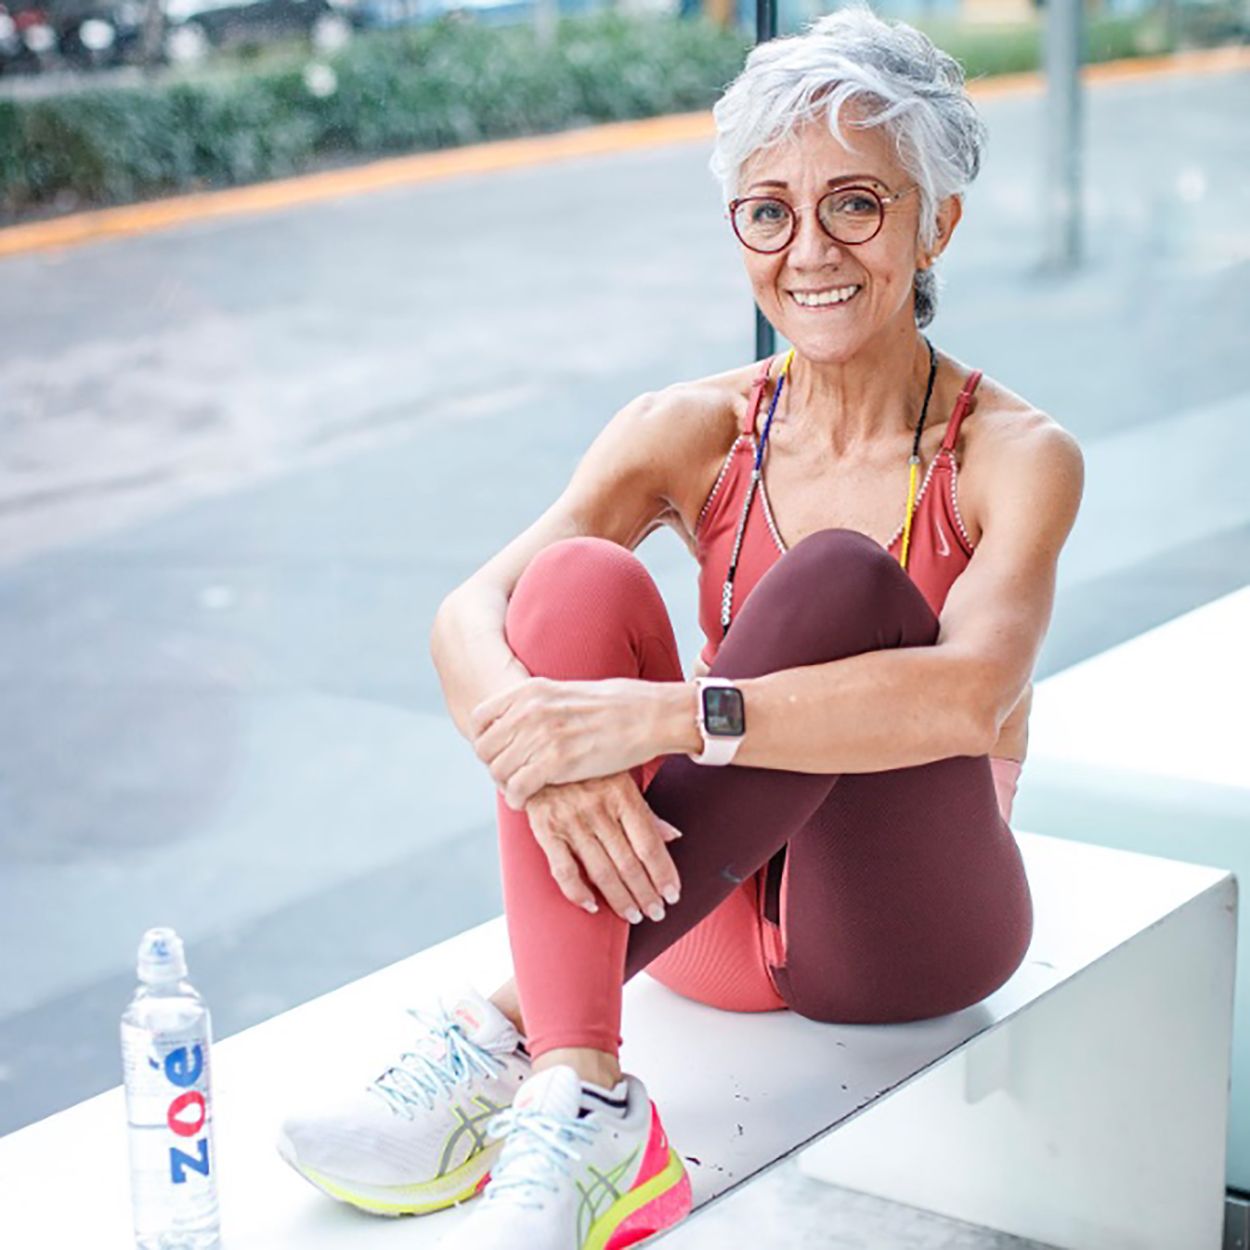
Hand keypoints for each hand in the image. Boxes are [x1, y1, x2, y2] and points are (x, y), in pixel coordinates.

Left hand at [470, 676, 662, 809]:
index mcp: (529, 690)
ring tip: (521, 790)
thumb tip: (516, 723)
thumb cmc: (615, 706)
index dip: (484, 741)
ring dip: (506, 786)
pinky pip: (517, 788)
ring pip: (498, 772)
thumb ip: (537, 705)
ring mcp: (541, 735)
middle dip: (495, 767)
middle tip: (511, 777)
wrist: (648, 715)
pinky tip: (528, 801)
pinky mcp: (556, 762)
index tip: (498, 753)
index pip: (480, 719)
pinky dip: (518, 799)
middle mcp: (529, 710)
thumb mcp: (565, 692)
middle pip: (485, 749)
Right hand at [525, 773, 682, 922]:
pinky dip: (578, 893)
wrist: (538, 748)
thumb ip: (645, 810)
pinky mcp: (545, 829)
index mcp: (622, 794)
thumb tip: (673, 837)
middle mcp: (598, 808)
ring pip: (601, 871)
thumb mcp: (621, 776)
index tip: (673, 895)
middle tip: (657, 913)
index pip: (649, 844)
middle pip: (629, 863)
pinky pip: (564, 870)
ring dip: (620, 899)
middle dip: (646, 894)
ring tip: (634, 916)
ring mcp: (571, 820)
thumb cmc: (588, 766)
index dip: (664, 874)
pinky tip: (593, 906)